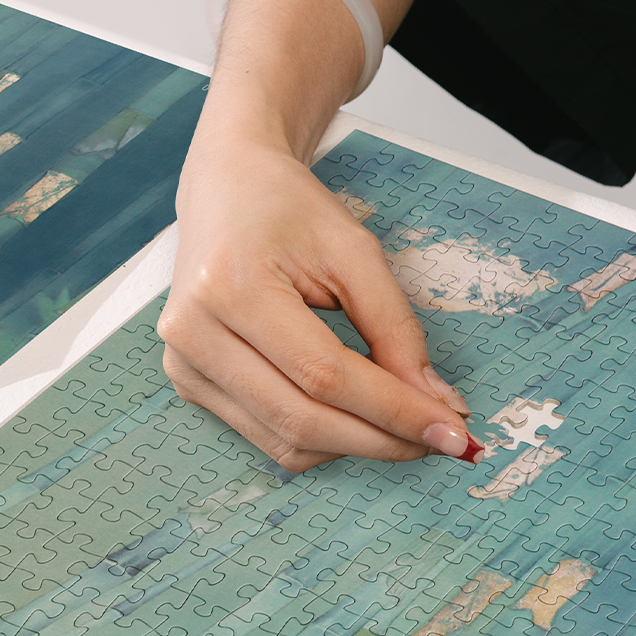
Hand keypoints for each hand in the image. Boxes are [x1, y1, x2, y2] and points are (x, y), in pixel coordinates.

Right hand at [159, 134, 480, 471]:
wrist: (227, 190)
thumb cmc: (289, 210)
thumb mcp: (355, 252)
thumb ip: (396, 330)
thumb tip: (437, 405)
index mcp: (231, 286)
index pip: (325, 375)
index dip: (394, 410)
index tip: (452, 430)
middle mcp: (194, 333)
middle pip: (302, 419)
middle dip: (383, 439)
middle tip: (442, 438)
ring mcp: (183, 365)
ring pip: (286, 442)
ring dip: (356, 445)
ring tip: (406, 428)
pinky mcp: (188, 384)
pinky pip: (268, 437)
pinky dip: (324, 439)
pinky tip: (358, 418)